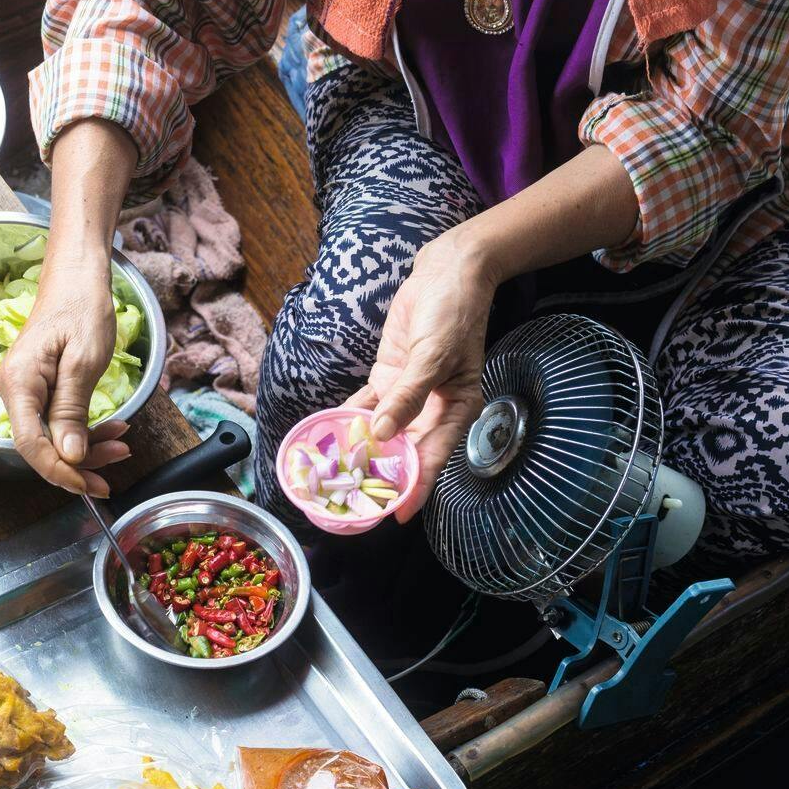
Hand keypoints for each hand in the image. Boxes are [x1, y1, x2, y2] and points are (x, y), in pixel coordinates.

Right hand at [0, 259, 132, 495]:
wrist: (76, 277)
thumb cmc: (81, 307)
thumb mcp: (84, 361)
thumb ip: (72, 411)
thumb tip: (69, 456)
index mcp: (18, 383)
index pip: (31, 445)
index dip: (61, 471)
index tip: (92, 484)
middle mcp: (12, 390)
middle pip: (41, 445)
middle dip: (81, 460)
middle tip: (120, 458)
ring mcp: (23, 390)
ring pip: (51, 436)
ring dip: (87, 445)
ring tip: (123, 440)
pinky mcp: (37, 388)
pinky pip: (56, 420)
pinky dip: (83, 428)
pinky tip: (112, 426)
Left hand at [351, 230, 495, 517]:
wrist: (447, 272)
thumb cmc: (452, 313)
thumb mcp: (433, 355)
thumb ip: (407, 396)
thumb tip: (383, 433)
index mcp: (457, 409)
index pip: (433, 457)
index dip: (415, 487)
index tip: (396, 516)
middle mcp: (433, 408)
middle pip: (406, 450)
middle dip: (383, 473)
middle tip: (355, 500)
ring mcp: (409, 393)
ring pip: (384, 430)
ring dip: (363, 448)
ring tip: (337, 475)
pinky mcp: (390, 375)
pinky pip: (369, 404)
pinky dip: (352, 418)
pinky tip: (332, 434)